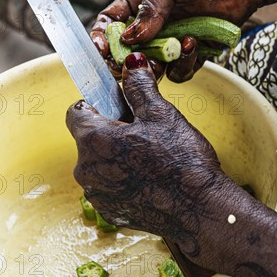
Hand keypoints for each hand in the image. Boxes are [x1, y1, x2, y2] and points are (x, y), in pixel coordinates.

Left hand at [66, 53, 227, 255]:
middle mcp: (86, 170)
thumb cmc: (181, 159)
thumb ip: (139, 87)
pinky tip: (150, 182)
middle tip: (143, 134)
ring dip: (116, 159)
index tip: (118, 107)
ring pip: (99, 165)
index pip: (76, 111)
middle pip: (89, 140)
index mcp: (93, 139)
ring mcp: (97, 195)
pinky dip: (124, 182)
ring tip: (150, 160)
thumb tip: (131, 64)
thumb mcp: (161, 114)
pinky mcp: (110, 213)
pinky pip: (110, 189)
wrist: (199, 210)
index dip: (96, 105)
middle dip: (110, 133)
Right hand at [91, 0, 276, 81]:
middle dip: (126, 60)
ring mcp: (175, 38)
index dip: (104, 36)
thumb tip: (130, 37)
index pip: (113, 21)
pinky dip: (183, 63)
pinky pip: (182, 69)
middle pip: (131, 51)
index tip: (101, 48)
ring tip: (165, 50)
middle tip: (129, 63)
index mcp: (141, 0)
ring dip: (156, 64)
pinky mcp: (197, 50)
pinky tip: (190, 43)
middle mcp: (156, 23)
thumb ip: (148, 7)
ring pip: (155, 65)